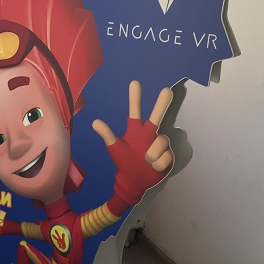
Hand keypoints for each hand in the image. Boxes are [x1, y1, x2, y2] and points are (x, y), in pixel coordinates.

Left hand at [92, 81, 173, 205]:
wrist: (134, 180)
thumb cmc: (123, 161)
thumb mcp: (114, 147)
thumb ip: (107, 134)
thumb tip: (94, 121)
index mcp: (135, 130)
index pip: (135, 111)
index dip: (134, 98)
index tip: (134, 83)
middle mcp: (149, 133)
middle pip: (157, 116)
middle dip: (161, 104)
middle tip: (166, 91)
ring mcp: (159, 143)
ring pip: (160, 142)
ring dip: (152, 155)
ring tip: (146, 161)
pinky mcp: (168, 154)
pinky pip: (165, 156)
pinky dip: (158, 163)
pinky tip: (154, 167)